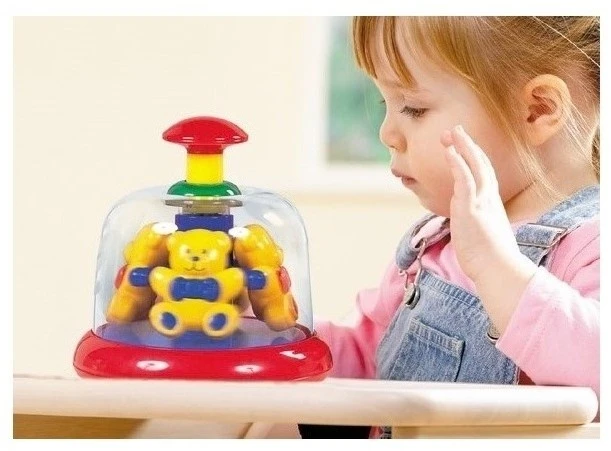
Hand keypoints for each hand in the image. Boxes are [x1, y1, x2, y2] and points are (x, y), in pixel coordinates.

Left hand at [441, 125, 534, 283]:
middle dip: (467, 145)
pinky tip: (450, 152)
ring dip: (462, 147)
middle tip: (454, 129)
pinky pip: (465, 181)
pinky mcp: (471, 209)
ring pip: (474, 167)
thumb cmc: (489, 259)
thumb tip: (468, 222)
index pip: (484, 174)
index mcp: (491, 204)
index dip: (474, 157)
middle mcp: (489, 199)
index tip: (463, 145)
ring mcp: (481, 202)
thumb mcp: (483, 234)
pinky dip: (459, 164)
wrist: (497, 270)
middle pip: (481, 164)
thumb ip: (476, 222)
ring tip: (450, 133)